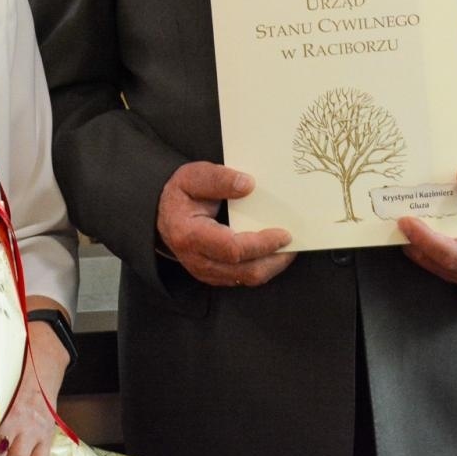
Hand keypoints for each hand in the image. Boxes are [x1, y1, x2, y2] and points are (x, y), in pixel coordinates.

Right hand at [156, 160, 294, 286]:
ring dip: (272, 265)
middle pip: (244, 271)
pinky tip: (272, 253)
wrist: (163, 215)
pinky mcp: (214, 276)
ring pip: (246, 279)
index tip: (284, 233)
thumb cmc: (180, 194)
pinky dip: (262, 267)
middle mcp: (197, 260)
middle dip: (274, 260)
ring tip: (288, 248)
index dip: (261, 244)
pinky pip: (243, 278)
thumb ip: (218, 179)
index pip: (232, 249)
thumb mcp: (192, 176)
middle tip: (293, 243)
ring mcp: (205, 272)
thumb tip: (248, 184)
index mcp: (190, 235)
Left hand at [398, 165, 456, 285]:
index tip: (406, 220)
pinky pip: (428, 259)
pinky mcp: (452, 268)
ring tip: (397, 217)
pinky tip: (408, 224)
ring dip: (411, 240)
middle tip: (394, 215)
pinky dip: (416, 242)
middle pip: (435, 259)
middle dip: (413, 238)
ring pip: (428, 261)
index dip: (427, 239)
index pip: (453, 253)